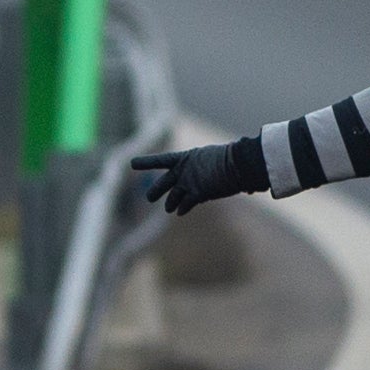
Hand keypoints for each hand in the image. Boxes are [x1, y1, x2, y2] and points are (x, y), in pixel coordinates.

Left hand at [127, 140, 257, 215]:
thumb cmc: (230, 158)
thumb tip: (203, 180)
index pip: (161, 160)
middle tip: (149, 198)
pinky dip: (183, 209)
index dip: (146, 162)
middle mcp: (183, 170)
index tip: (132, 163)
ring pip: (172, 198)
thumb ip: (200, 168)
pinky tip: (180, 211)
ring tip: (170, 208)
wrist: (237, 162)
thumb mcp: (210, 157)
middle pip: (163, 183)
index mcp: (185, 157)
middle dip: (155, 191)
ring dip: (170, 204)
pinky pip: (186, 205)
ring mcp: (188, 182)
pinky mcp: (197, 193)